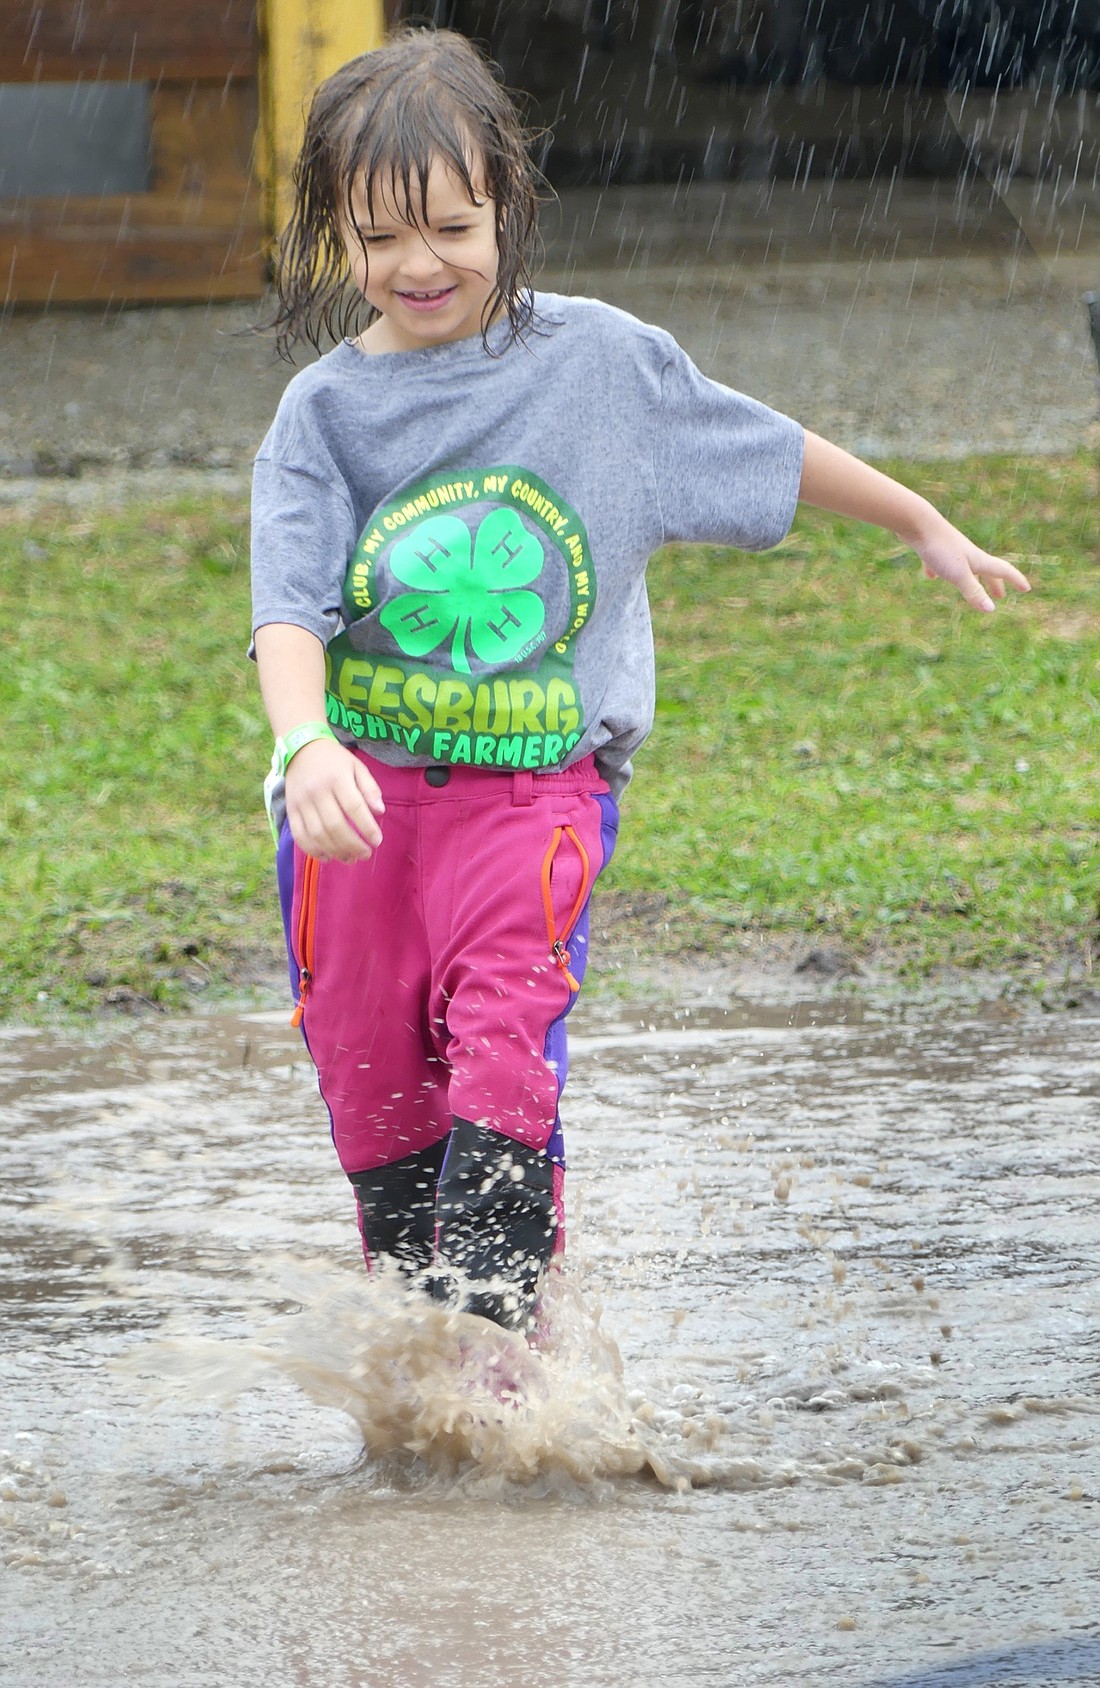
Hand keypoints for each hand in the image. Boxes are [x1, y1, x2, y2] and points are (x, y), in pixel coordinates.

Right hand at [284, 738, 384, 862]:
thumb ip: (370, 788)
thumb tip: (380, 811)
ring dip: (336, 851)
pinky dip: (313, 850)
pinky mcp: (291, 810)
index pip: (354, 807)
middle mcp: (317, 791)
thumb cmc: (334, 760)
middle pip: (335, 825)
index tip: (377, 841)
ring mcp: (301, 802)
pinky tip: (327, 857)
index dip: (367, 828)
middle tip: (366, 854)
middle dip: (353, 845)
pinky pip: (300, 836)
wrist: (301, 749)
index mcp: (337, 778)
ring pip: (318, 834)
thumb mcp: (357, 766)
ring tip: (351, 858)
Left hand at [911, 515, 1030, 612]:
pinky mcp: (933, 549)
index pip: (1003, 570)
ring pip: (964, 567)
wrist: (918, 523)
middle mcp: (967, 554)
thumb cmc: (941, 549)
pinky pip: (938, 563)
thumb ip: (974, 591)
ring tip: (970, 586)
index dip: (1016, 579)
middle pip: (985, 570)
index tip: (1027, 588)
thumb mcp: (958, 575)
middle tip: (1000, 596)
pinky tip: (930, 576)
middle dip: (994, 584)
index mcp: (977, 560)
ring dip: (971, 579)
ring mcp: (950, 550)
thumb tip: (991, 610)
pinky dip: (938, 571)